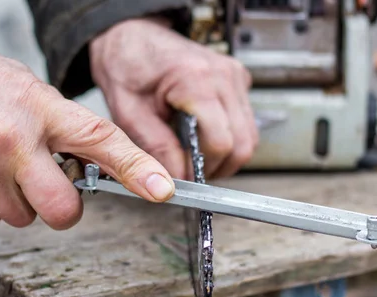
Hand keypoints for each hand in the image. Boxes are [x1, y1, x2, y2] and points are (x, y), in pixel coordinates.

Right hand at [0, 45, 174, 228]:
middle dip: (65, 208)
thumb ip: (67, 130)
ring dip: (23, 201)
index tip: (162, 190)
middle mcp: (13, 141)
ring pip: (24, 218)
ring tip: (4, 165)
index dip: (137, 170)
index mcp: (42, 110)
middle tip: (52, 185)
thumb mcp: (33, 92)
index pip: (102, 142)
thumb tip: (100, 170)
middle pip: (63, 210)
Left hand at [89, 17, 258, 179]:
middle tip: (192, 171)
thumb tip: (179, 179)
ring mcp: (234, 76)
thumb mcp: (130, 114)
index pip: (221, 142)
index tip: (184, 176)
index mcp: (196, 79)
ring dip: (226, 155)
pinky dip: (230, 138)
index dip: (203, 167)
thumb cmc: (127, 65)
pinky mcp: (238, 80)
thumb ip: (156, 149)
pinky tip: (203, 136)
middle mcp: (223, 75)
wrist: (131, 37)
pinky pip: (246, 123)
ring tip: (196, 156)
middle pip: (243, 143)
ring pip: (249, 137)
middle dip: (218, 166)